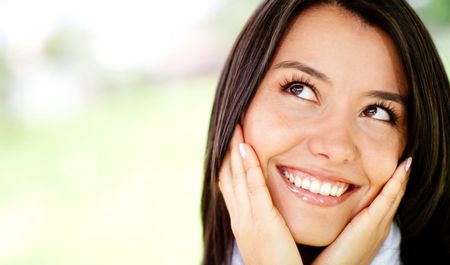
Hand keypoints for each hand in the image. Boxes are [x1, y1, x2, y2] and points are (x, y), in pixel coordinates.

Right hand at [218, 124, 302, 264]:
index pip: (230, 184)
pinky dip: (248, 166)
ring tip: (237, 127)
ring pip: (237, 177)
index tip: (233, 142)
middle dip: (228, 150)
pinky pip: (254, 188)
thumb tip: (267, 206)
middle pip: (229, 176)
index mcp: (241, 221)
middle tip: (232, 126)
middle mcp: (239, 217)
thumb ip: (265, 220)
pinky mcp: (262, 220)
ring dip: (236, 150)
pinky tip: (247, 148)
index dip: (229, 162)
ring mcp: (248, 218)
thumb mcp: (266, 238)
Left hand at [313, 157, 411, 264]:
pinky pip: (387, 199)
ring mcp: (377, 226)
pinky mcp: (372, 225)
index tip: (391, 168)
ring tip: (406, 162)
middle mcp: (378, 227)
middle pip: (392, 198)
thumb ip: (334, 219)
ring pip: (393, 196)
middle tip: (405, 161)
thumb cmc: (328, 257)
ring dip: (401, 178)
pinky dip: (395, 184)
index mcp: (370, 229)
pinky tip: (400, 170)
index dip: (389, 185)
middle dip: (398, 179)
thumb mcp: (337, 234)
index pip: (382, 202)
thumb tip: (319, 199)